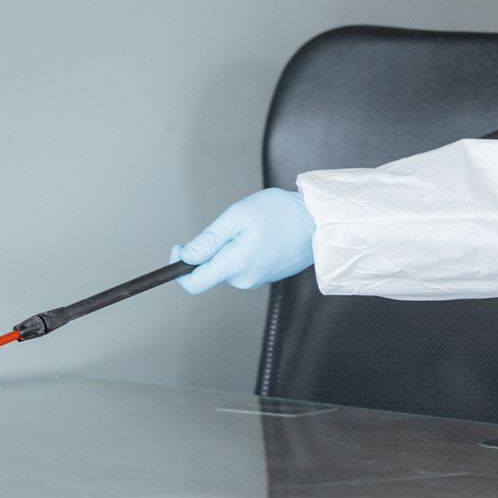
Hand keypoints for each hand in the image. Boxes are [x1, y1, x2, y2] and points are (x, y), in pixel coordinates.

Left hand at [172, 188, 314, 293]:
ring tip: (250, 227)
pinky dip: (241, 251)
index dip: (178, 268)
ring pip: (226, 267)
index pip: (194, 284)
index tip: (180, 248)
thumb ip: (209, 239)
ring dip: (228, 249)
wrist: (319, 221)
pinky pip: (242, 266)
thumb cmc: (281, 213)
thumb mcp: (238, 216)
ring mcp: (256, 280)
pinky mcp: (266, 276)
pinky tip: (260, 235)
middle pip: (210, 272)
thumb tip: (185, 257)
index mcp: (235, 265)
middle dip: (210, 250)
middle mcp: (244, 279)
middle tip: (229, 224)